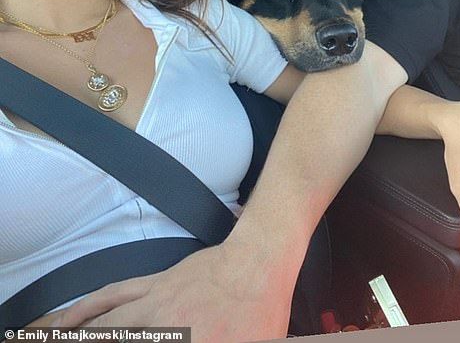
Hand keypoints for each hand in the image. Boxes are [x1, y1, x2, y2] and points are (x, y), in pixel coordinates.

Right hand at [46, 238, 297, 342]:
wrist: (258, 262)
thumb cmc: (260, 314)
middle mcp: (160, 331)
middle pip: (109, 341)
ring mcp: (152, 307)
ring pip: (101, 329)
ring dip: (75, 339)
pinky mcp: (154, 285)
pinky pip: (111, 299)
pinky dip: (83, 311)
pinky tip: (62, 322)